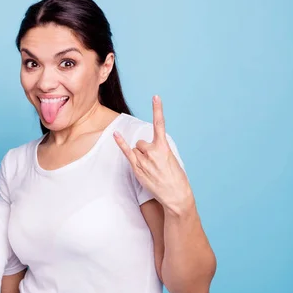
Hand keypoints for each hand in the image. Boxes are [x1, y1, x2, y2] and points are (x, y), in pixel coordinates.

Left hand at [113, 96, 192, 213]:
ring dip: (140, 156)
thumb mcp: (172, 159)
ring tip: (150, 169)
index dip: (157, 109)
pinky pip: (127, 152)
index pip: (160, 125)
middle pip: (141, 142)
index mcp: (164, 148)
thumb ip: (160, 150)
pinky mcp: (137, 168)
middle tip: (154, 163)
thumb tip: (148, 148)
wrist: (175, 195)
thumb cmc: (176, 178)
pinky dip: (121, 143)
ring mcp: (143, 160)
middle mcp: (152, 152)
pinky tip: (116, 134)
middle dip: (146, 150)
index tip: (155, 97)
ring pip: (136, 149)